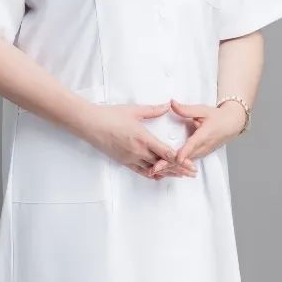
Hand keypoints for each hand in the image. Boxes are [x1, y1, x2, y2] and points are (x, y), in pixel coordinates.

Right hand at [82, 101, 198, 178]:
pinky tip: (159, 176)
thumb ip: (153, 110)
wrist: (90, 124)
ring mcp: (131, 158)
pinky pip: (141, 171)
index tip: (191, 164)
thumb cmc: (111, 115)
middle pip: (163, 164)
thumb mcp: (134, 110)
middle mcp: (138, 152)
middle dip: (179, 169)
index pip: (166, 153)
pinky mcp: (124, 161)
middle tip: (192, 173)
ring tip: (180, 176)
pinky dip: (152, 174)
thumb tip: (168, 105)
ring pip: (153, 170)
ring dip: (167, 173)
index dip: (181, 160)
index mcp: (143, 138)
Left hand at [143, 97, 246, 176]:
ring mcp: (200, 153)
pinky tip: (162, 170)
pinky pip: (185, 163)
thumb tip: (171, 103)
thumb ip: (186, 109)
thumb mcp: (202, 110)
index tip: (174, 158)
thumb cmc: (217, 116)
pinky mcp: (198, 156)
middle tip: (154, 168)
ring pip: (184, 163)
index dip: (183, 153)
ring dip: (170, 167)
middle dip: (169, 164)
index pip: (192, 146)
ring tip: (154, 171)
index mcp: (203, 135)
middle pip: (184, 159)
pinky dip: (174, 167)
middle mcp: (202, 147)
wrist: (231, 125)